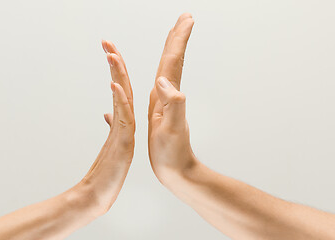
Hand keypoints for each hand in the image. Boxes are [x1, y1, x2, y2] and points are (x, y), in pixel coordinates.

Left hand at [0, 40, 134, 239]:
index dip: (117, 69)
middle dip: (116, 63)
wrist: (97, 196)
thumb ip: (113, 127)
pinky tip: (115, 86)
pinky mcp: (122, 145)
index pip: (120, 90)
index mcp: (121, 123)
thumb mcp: (109, 146)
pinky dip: (119, 101)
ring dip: (118, 75)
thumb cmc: (104, 174)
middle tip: (108, 42)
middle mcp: (124, 125)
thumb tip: (109, 113)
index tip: (111, 50)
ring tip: (112, 55)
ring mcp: (124, 134)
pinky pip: (122, 119)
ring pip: (123, 99)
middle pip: (122, 88)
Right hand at [148, 13, 194, 182]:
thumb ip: (172, 105)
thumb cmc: (173, 154)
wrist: (176, 170)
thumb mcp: (172, 131)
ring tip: (173, 36)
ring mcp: (164, 102)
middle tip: (184, 18)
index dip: (179, 39)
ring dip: (171, 50)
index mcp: (167, 96)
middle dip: (178, 37)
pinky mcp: (160, 110)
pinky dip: (161, 71)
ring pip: (168, 70)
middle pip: (173, 60)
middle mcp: (167, 95)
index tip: (186, 19)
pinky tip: (159, 71)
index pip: (173, 61)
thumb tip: (164, 80)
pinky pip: (161, 83)